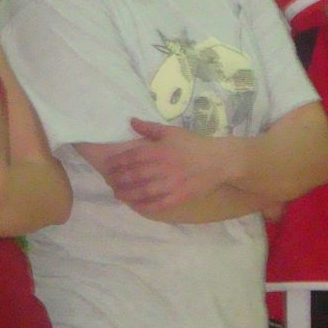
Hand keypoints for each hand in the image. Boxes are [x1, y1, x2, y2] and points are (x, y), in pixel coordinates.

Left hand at [97, 119, 238, 216]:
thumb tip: (131, 121)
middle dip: (119, 179)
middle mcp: (164, 168)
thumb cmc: (194, 144)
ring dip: (128, 194)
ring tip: (118, 194)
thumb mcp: (172, 131)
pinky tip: (135, 206)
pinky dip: (145, 206)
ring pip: (144, 191)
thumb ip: (150, 128)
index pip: (133, 157)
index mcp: (161, 150)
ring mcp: (171, 184)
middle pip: (135, 175)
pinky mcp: (179, 196)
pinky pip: (158, 204)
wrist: (218, 160)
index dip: (118, 162)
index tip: (108, 166)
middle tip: (110, 182)